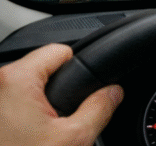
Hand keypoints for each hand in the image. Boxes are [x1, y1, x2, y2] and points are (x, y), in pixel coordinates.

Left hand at [0, 43, 122, 145]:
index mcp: (16, 79)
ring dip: (35, 109)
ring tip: (38, 137)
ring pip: (23, 91)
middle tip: (57, 124)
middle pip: (40, 71)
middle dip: (55, 93)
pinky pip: (9, 107)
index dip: (79, 70)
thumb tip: (113, 92)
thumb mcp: (74, 139)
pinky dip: (19, 119)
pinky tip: (24, 140)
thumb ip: (100, 107)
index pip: (60, 51)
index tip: (82, 91)